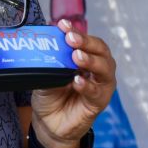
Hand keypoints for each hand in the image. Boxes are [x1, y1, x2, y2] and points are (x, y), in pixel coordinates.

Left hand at [30, 19, 115, 147]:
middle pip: (100, 50)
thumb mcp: (46, 73)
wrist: (48, 122)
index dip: (76, 31)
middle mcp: (97, 68)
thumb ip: (50, 61)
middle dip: (86, 41)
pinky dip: (87, 85)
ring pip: (104, 69)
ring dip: (90, 61)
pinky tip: (77, 81)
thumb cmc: (51, 94)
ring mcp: (101, 85)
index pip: (86, 40)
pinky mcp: (98, 103)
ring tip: (76, 57)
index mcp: (86, 57)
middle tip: (71, 38)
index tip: (63, 24)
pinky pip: (96, 92)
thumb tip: (43, 44)